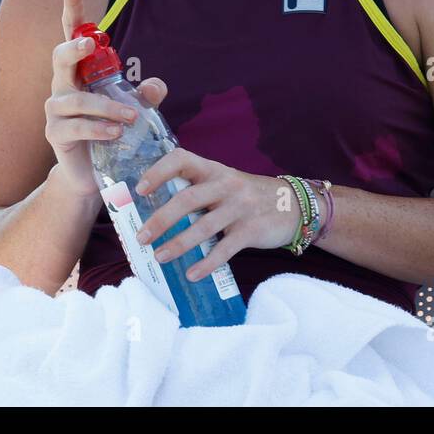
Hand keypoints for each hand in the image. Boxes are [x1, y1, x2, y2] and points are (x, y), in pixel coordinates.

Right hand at [45, 0, 168, 196]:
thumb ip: (146, 95)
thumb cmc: (112, 132)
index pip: (73, 33)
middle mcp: (64, 85)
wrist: (94, 174)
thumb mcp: (136, 110)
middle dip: (74, 48)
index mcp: (81, 71)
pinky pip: (75, 126)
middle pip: (60, 57)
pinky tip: (116, 134)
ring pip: (75, 99)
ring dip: (106, 107)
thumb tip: (155, 84)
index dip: (72, 7)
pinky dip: (98, 128)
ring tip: (132, 119)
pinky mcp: (55, 135)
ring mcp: (55, 110)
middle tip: (91, 45)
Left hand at [133, 148, 306, 281]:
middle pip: (187, 199)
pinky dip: (206, 264)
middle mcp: (226, 185)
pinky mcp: (251, 230)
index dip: (159, 172)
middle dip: (161, 219)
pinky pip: (224, 250)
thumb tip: (157, 213)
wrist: (293, 206)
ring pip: (203, 227)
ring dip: (178, 244)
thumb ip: (198, 191)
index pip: (182, 160)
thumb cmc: (247, 196)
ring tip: (160, 257)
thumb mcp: (225, 183)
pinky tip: (192, 274)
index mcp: (214, 170)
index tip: (140, 189)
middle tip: (142, 237)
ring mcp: (240, 208)